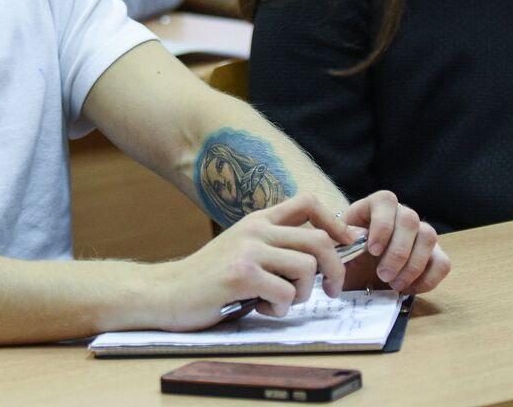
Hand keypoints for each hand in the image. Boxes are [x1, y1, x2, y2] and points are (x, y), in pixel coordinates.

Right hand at [147, 194, 357, 330]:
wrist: (166, 293)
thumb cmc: (209, 280)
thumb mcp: (243, 251)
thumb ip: (274, 247)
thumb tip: (321, 257)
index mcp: (258, 221)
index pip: (308, 202)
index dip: (335, 222)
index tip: (346, 244)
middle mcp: (255, 229)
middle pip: (318, 240)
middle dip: (334, 270)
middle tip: (330, 291)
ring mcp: (248, 250)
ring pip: (307, 269)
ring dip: (301, 294)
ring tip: (279, 301)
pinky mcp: (241, 275)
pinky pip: (285, 294)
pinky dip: (280, 308)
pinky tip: (259, 307)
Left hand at [341, 190, 450, 295]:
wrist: (358, 276)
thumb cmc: (347, 257)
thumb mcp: (338, 249)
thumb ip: (342, 241)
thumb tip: (358, 236)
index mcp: (376, 207)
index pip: (386, 201)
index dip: (382, 225)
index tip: (372, 250)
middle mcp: (401, 215)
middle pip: (411, 219)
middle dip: (398, 252)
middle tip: (383, 274)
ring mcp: (420, 234)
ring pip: (429, 237)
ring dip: (413, 265)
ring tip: (394, 284)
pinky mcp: (434, 255)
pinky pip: (443, 263)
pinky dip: (428, 279)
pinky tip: (408, 289)